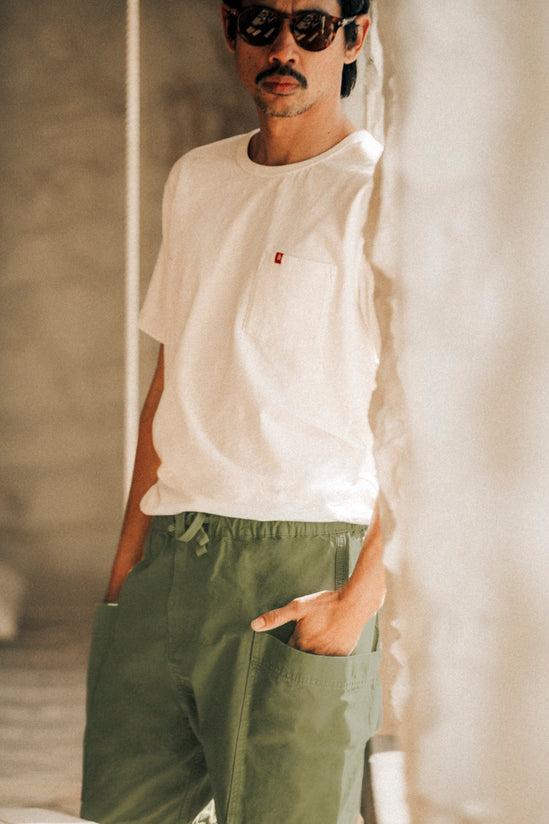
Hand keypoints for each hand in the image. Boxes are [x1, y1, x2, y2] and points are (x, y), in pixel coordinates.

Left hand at [251, 589, 369, 656]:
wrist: (354, 604)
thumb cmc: (326, 604)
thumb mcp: (298, 607)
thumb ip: (276, 617)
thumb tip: (254, 625)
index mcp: (300, 643)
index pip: (285, 655)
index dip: (281, 653)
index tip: (279, 653)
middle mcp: (313, 654)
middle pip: (299, 663)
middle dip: (294, 662)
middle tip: (294, 657)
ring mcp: (328, 657)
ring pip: (314, 665)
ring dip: (309, 663)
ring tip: (309, 658)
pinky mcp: (341, 657)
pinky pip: (329, 666)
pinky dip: (325, 662)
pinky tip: (324, 655)